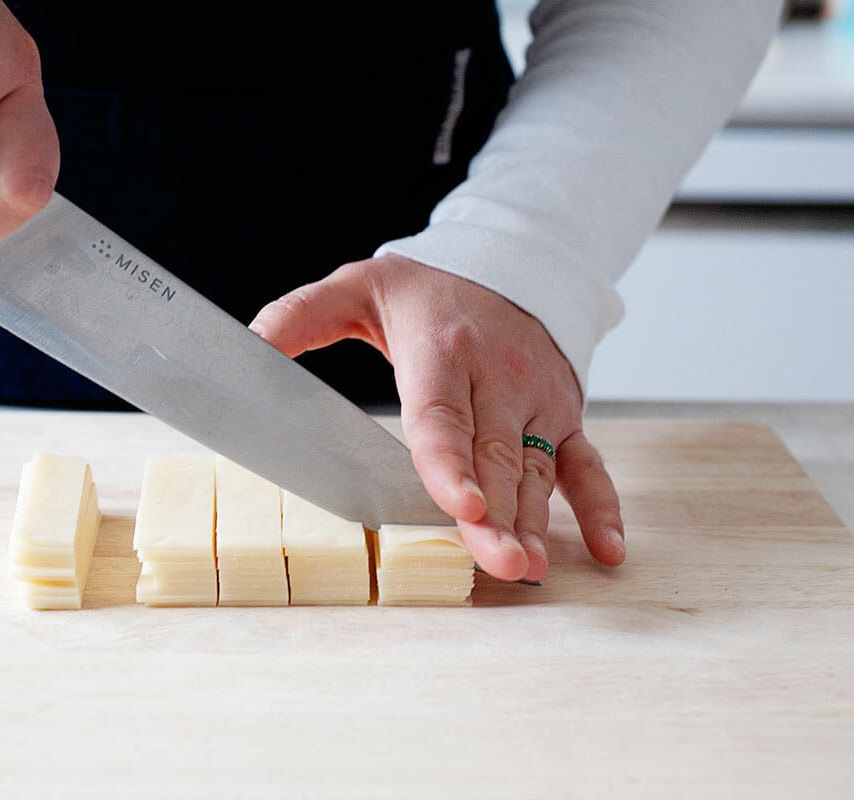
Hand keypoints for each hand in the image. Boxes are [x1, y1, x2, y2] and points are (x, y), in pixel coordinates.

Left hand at [251, 254, 625, 581]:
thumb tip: (247, 346)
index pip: (442, 416)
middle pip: (495, 456)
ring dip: (537, 523)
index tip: (461, 506)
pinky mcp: (565, 414)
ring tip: (530, 569)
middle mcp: (498, 377)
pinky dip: (601, 506)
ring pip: (537, 470)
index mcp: (442, 351)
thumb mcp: (357, 286)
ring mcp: (537, 399)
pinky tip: (606, 549)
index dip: (450, 464)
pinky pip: (587, 463)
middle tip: (500, 565)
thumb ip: (300, 316)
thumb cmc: (428, 287)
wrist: (510, 259)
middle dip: (498, 516)